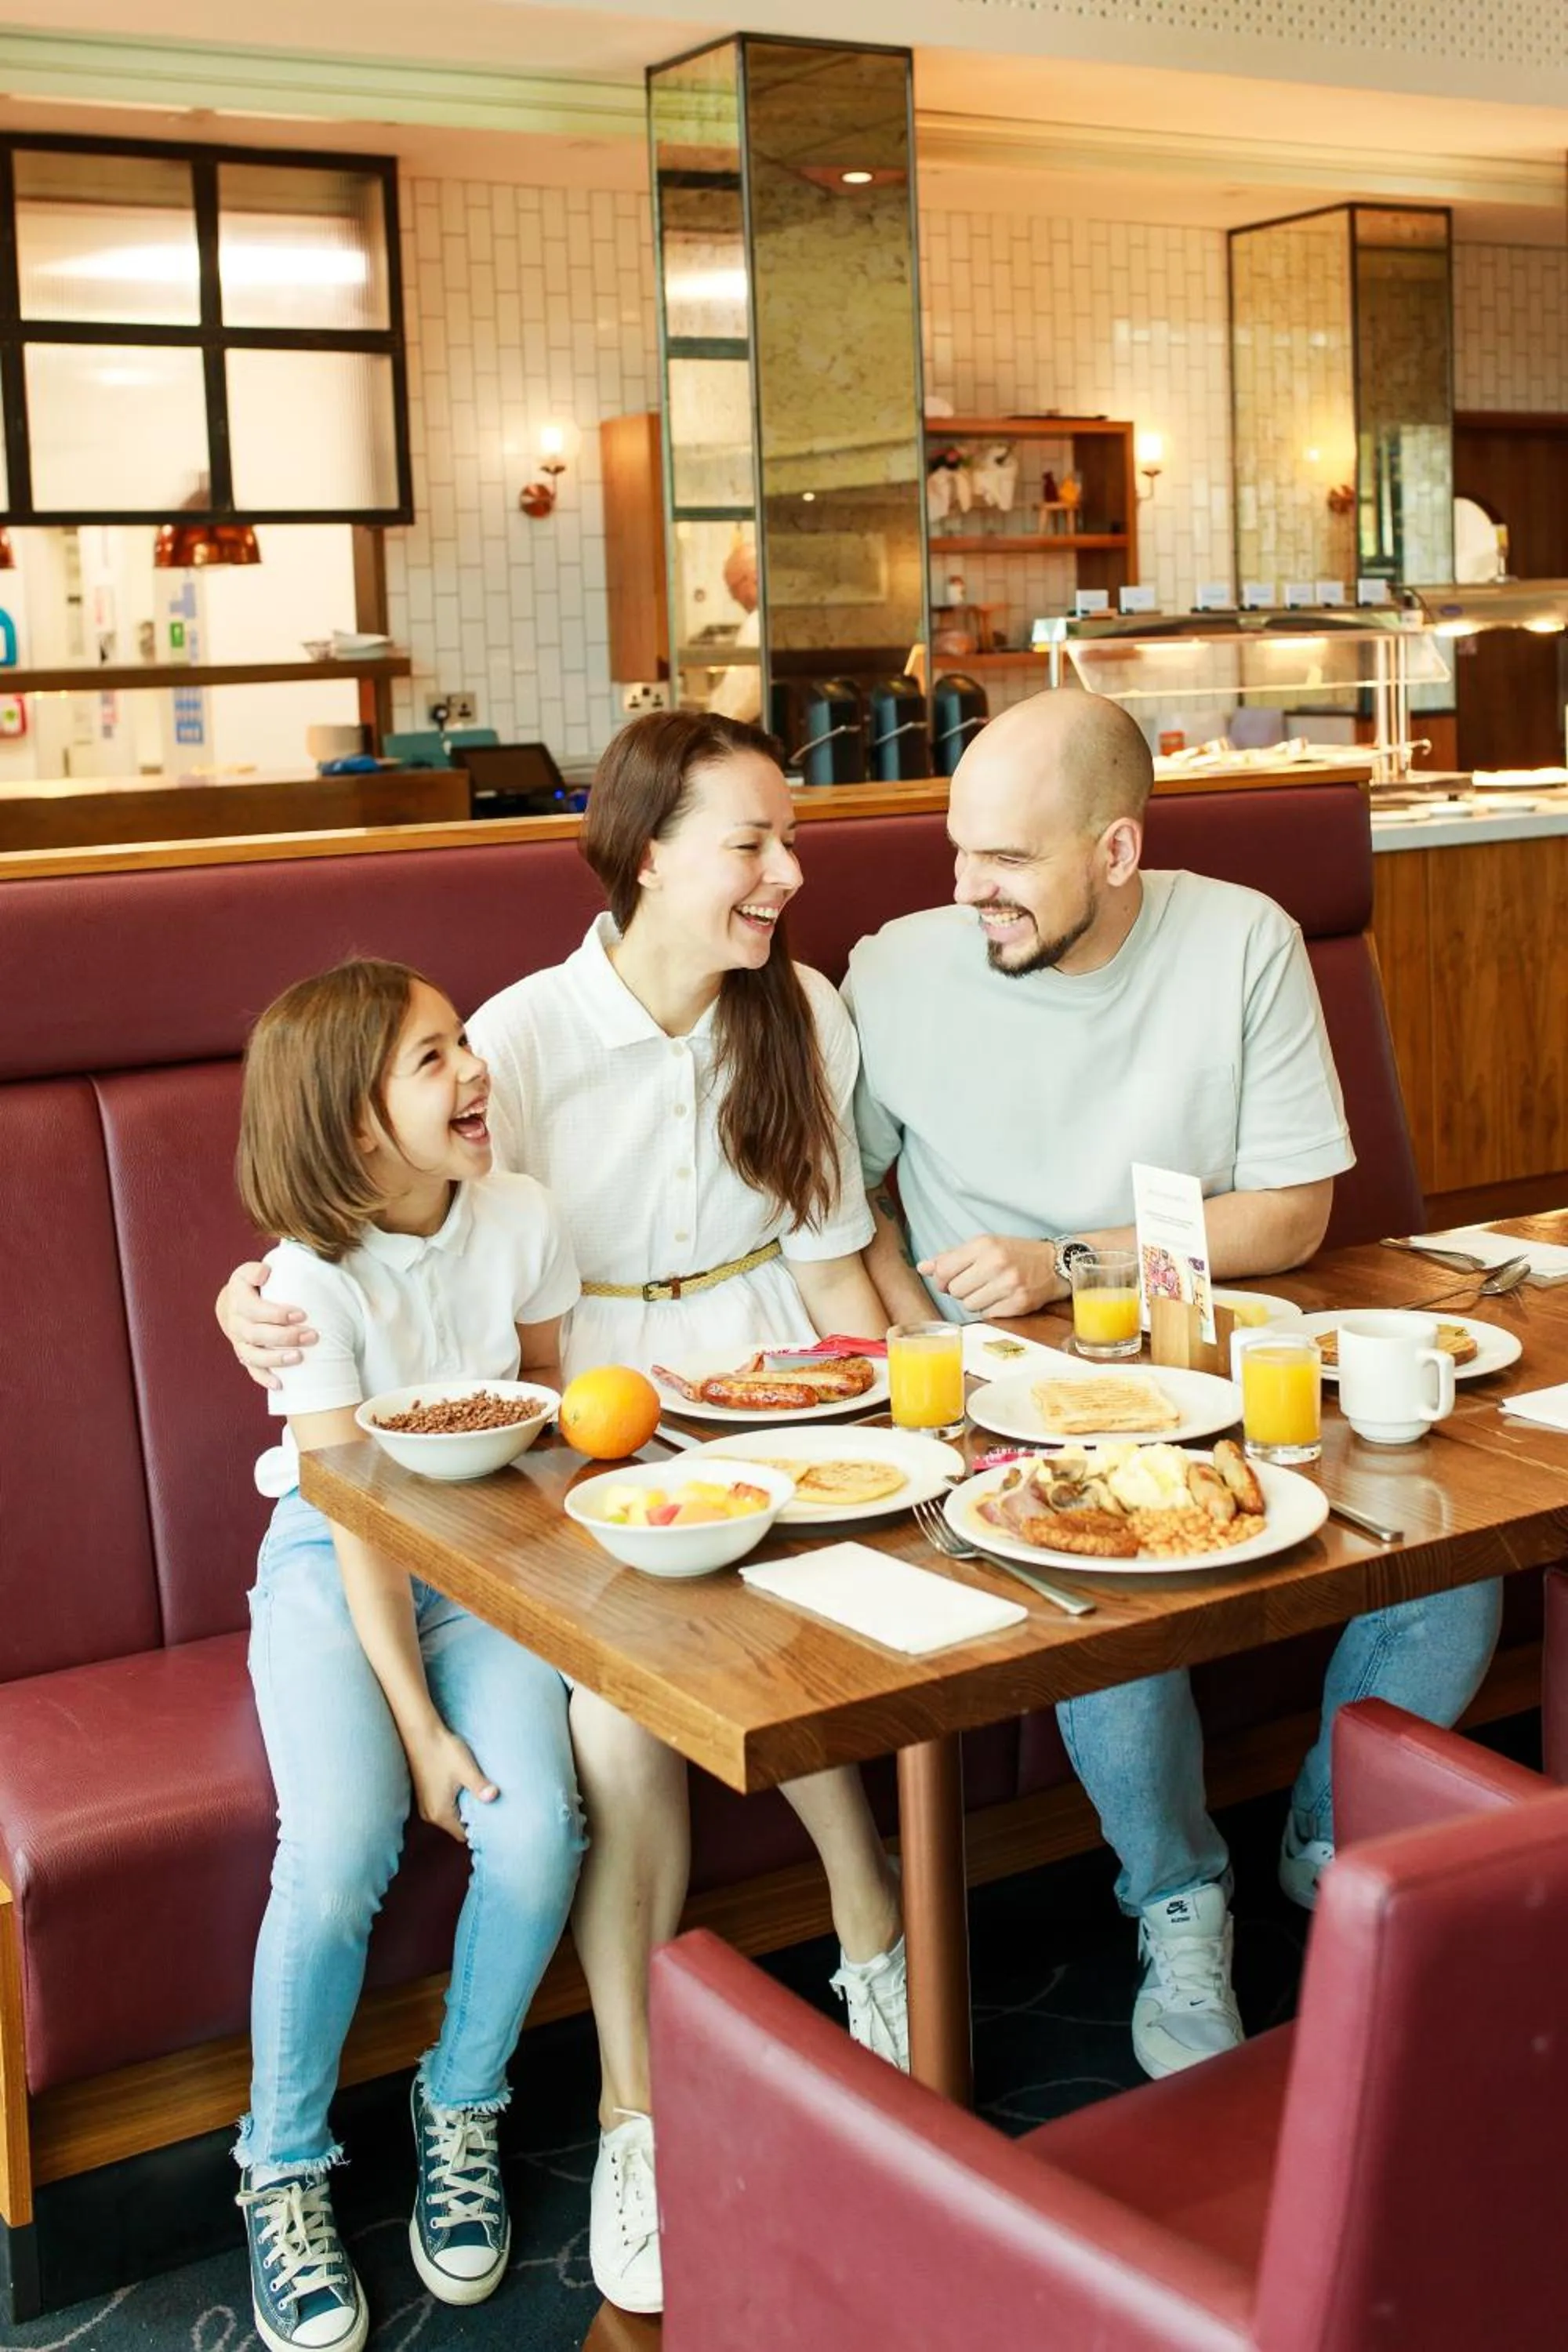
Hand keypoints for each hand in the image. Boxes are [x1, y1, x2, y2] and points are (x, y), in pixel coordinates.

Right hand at [216, 1261, 315, 1391]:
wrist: (233, 1304)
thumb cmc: (252, 1285)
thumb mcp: (250, 1271)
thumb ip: (256, 1270)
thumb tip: (265, 1273)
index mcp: (238, 1300)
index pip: (254, 1310)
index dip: (277, 1314)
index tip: (302, 1314)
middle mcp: (236, 1324)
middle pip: (257, 1335)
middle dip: (285, 1337)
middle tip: (312, 1336)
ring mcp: (240, 1343)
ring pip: (254, 1356)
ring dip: (277, 1359)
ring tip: (299, 1358)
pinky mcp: (245, 1356)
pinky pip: (252, 1371)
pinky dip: (265, 1378)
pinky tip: (281, 1385)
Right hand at [405, 1723, 498, 1842]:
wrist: (421, 1732)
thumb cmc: (443, 1751)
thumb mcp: (466, 1769)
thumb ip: (480, 1786)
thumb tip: (495, 1796)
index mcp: (440, 1813)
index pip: (462, 1834)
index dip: (478, 1829)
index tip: (493, 1821)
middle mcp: (429, 1813)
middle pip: (455, 1827)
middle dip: (471, 1821)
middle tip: (490, 1810)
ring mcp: (424, 1803)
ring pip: (448, 1816)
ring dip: (462, 1810)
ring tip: (478, 1798)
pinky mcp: (423, 1793)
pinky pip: (442, 1807)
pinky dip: (453, 1803)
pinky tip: (463, 1790)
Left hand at [917, 1234, 1059, 1319]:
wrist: (1053, 1263)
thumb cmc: (1014, 1253)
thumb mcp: (984, 1246)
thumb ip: (951, 1257)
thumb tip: (922, 1267)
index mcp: (984, 1245)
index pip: (944, 1270)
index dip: (942, 1280)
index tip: (949, 1280)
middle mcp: (996, 1263)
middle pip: (955, 1291)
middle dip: (960, 1290)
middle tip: (974, 1284)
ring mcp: (1009, 1285)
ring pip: (969, 1305)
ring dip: (975, 1301)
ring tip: (989, 1290)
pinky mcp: (1018, 1304)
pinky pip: (987, 1314)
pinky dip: (990, 1309)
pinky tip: (1001, 1298)